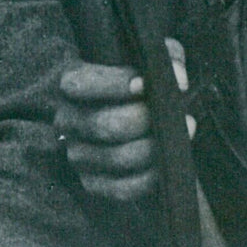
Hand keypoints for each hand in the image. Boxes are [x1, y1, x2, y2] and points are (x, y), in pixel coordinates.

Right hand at [55, 38, 193, 202]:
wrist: (141, 117)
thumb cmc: (143, 81)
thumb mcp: (153, 58)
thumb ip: (167, 57)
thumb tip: (178, 79)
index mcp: (72, 82)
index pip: (80, 84)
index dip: (112, 85)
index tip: (143, 84)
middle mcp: (67, 119)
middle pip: (103, 125)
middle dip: (144, 121)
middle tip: (173, 115)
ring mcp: (77, 153)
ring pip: (116, 158)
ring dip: (154, 149)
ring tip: (179, 135)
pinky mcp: (91, 183)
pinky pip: (121, 189)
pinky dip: (149, 178)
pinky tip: (166, 163)